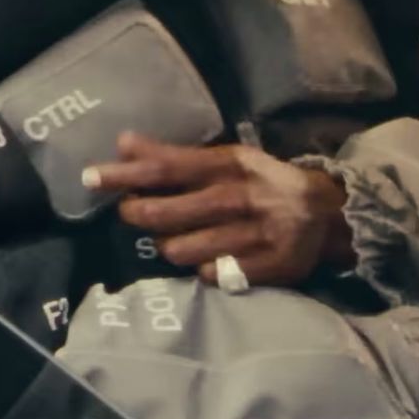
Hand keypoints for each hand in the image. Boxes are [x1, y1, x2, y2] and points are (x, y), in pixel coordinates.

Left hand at [85, 132, 352, 287]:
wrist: (329, 215)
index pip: (163, 170)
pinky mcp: (265, 269)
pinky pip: (208, 275)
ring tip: (178, 235)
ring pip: (178, 250)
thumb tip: (123, 143)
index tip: (89, 177)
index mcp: (227, 166)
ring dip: (168, 244)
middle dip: (135, 214)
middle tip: (133, 212)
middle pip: (161, 214)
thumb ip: (174, 155)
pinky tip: (211, 256)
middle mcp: (237, 199)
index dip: (122, 175)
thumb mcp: (224, 158)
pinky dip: (201, 268)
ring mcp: (252, 236)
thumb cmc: (262, 182)